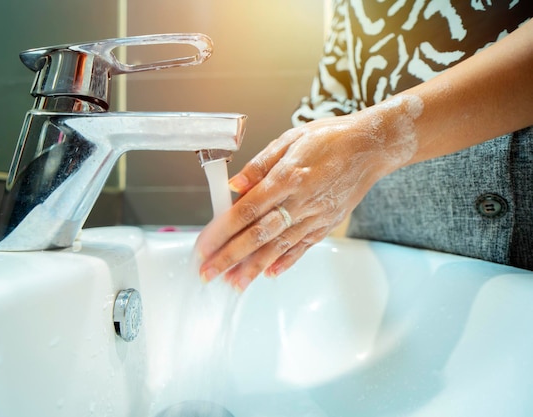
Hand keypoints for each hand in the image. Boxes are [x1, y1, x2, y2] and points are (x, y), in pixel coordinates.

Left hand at [195, 96, 422, 290]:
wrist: (371, 148)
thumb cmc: (331, 138)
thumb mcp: (290, 139)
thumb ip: (259, 165)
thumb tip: (233, 185)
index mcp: (287, 177)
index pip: (246, 210)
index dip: (222, 231)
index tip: (204, 246)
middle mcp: (300, 201)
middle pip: (258, 235)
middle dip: (230, 257)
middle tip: (208, 273)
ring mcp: (314, 216)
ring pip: (279, 247)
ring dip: (253, 267)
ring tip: (233, 284)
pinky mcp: (326, 224)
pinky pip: (302, 247)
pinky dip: (285, 262)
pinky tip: (269, 274)